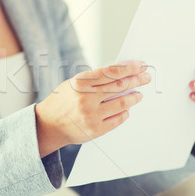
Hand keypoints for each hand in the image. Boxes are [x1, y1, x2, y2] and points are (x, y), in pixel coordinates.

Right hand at [35, 61, 151, 156]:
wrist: (48, 124)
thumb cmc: (63, 101)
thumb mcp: (75, 84)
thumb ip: (95, 80)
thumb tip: (122, 74)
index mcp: (81, 83)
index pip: (111, 72)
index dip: (129, 68)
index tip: (140, 65)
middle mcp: (86, 99)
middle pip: (120, 86)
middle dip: (137, 80)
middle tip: (146, 77)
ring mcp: (91, 116)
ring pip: (122, 104)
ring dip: (134, 98)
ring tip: (138, 94)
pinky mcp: (95, 130)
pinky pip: (118, 119)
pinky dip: (125, 112)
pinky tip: (126, 108)